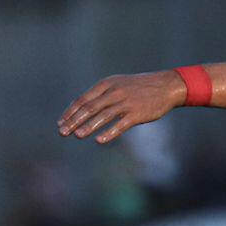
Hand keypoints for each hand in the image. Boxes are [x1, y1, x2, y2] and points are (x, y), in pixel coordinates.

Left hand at [58, 69, 186, 143]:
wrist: (166, 86)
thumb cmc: (138, 87)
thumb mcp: (117, 84)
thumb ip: (100, 95)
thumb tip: (80, 110)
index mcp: (106, 84)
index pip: (83, 99)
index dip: (70, 112)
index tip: (59, 123)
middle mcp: (114, 92)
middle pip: (89, 107)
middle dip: (74, 121)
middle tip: (62, 133)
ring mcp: (126, 102)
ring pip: (103, 115)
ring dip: (88, 126)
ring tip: (77, 136)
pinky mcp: (137, 114)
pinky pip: (120, 125)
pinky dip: (109, 133)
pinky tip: (99, 141)